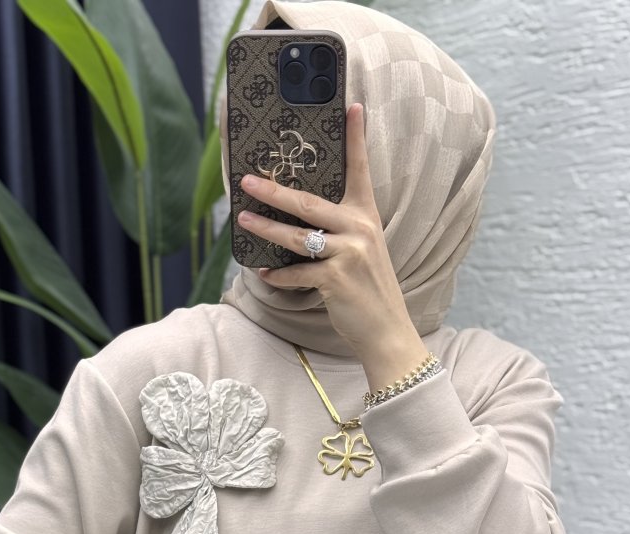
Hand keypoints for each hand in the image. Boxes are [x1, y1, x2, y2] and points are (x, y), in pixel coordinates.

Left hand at [236, 103, 427, 386]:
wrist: (387, 331)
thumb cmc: (369, 291)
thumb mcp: (364, 253)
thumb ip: (341, 232)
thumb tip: (303, 221)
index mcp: (367, 217)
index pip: (360, 170)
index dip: (355, 138)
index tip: (352, 106)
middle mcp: (359, 229)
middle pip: (309, 202)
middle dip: (274, 191)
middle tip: (248, 180)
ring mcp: (348, 254)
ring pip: (297, 236)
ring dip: (265, 229)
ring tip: (242, 219)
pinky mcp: (336, 279)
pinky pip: (297, 272)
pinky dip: (278, 275)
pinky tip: (264, 273)